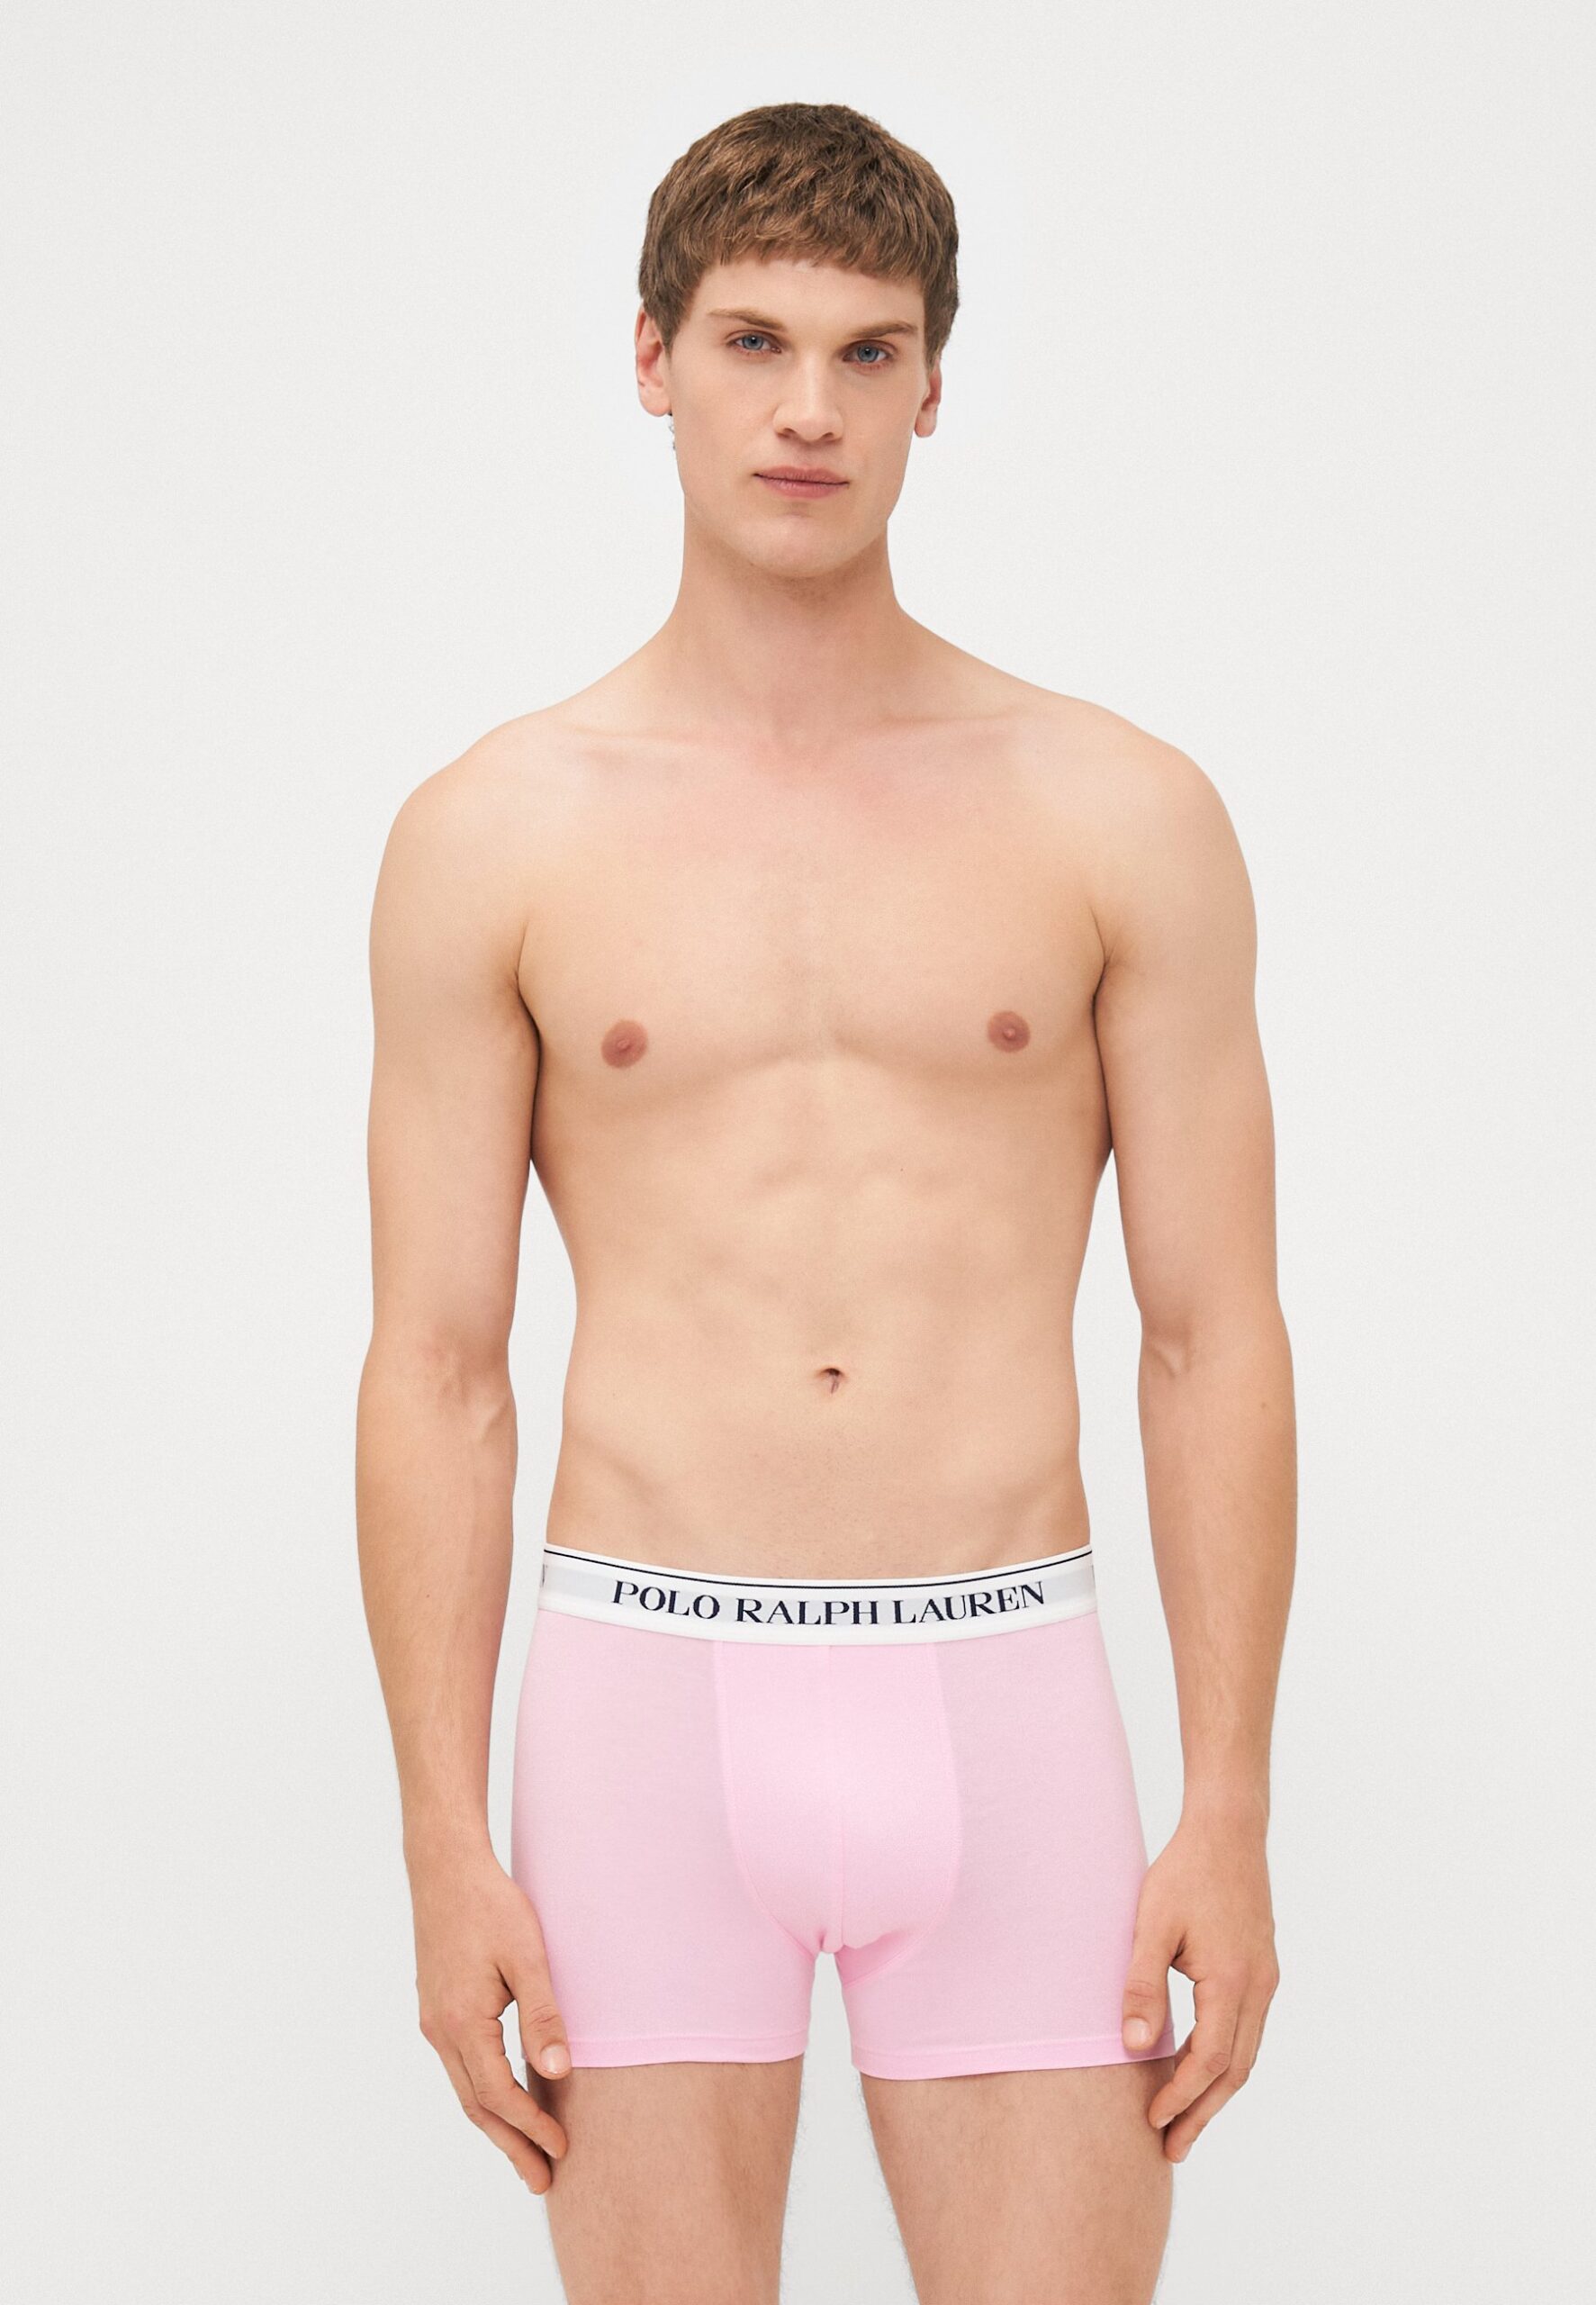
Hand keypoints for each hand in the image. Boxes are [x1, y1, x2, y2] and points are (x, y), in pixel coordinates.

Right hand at [409, 1839, 571, 2193]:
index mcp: (461, 2022)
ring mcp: (434, 2021)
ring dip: (497, 2125)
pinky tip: (505, 2101)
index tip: (562, 2149)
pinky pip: (462, 2067)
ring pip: (466, 2090)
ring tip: (527, 2156)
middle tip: (542, 2181)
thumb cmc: (489, 1904)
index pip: (498, 2094)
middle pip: (477, 2106)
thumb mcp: (527, 1956)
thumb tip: (558, 2075)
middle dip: (511, 2145)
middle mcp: (440, 2030)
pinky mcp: (437, 2009)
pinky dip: (485, 2094)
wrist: (444, 1867)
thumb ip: (543, 2015)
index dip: (530, 2127)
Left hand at [1120, 1809, 1279, 2162]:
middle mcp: (1258, 1987)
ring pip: (1245, 2054)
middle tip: (1172, 2148)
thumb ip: (1141, 1986)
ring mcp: (1265, 1979)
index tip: (1152, 2122)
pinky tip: (1197, 2068)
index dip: (1182, 2097)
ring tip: (1184, 2122)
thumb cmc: (1185, 1872)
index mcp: (1232, 1981)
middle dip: (1202, 2112)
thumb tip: (1132, 2047)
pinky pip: (1246, 2030)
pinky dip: (1224, 2060)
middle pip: (1234, 2071)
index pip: (1209, 2061)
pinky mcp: (1261, 1969)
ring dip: (1215, 2091)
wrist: (1228, 1830)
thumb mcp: (1151, 1925)